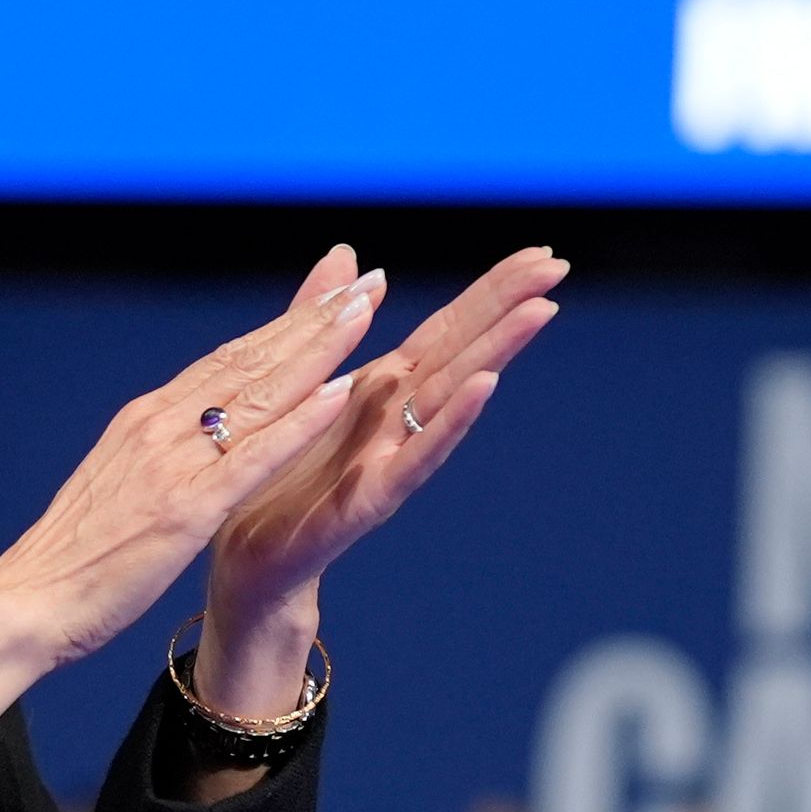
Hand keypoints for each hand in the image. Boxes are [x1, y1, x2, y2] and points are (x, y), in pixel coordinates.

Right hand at [0, 255, 385, 743]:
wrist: (25, 602)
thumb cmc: (69, 558)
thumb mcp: (117, 487)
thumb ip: (155, 456)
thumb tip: (181, 437)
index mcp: (145, 421)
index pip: (226, 360)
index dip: (281, 327)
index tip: (327, 298)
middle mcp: (159, 425)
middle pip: (248, 360)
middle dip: (311, 319)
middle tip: (363, 281)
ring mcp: (172, 463)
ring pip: (257, 394)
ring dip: (315, 350)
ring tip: (362, 313)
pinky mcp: (184, 509)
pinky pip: (251, 458)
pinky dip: (297, 424)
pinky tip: (337, 396)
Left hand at [195, 246, 567, 716]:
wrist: (250, 559)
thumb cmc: (279, 476)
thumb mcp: (301, 383)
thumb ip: (325, 320)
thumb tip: (349, 255)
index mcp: (382, 390)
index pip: (449, 328)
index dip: (492, 290)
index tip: (541, 252)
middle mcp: (398, 420)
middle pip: (462, 352)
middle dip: (509, 308)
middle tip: (560, 266)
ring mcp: (390, 458)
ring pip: (451, 396)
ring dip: (496, 352)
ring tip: (539, 312)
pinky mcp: (369, 498)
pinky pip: (416, 456)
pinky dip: (451, 422)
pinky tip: (483, 388)